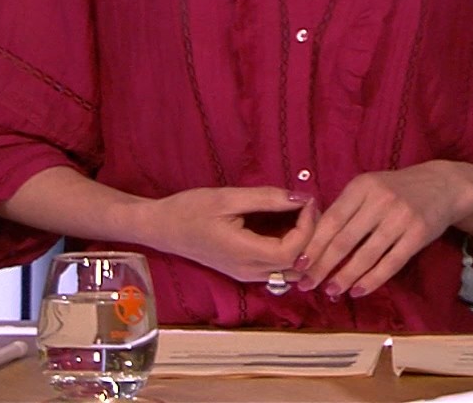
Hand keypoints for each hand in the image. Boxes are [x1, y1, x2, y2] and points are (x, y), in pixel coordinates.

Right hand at [136, 186, 316, 283]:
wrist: (162, 227)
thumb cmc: (190, 209)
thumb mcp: (228, 197)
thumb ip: (266, 199)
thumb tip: (301, 197)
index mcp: (244, 253)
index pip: (292, 251)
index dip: (308, 227)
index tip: (307, 201)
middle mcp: (249, 271)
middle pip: (296, 264)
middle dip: (310, 236)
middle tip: (309, 206)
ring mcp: (246, 275)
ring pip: (289, 271)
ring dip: (302, 246)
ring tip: (302, 216)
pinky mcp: (244, 271)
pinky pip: (277, 268)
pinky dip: (291, 251)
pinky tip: (289, 227)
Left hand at [297, 161, 472, 298]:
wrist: (443, 185)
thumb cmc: (398, 189)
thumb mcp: (370, 187)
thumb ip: (346, 208)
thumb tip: (314, 243)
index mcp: (362, 186)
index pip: (331, 220)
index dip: (313, 245)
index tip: (298, 264)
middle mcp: (380, 200)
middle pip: (344, 240)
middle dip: (322, 266)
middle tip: (307, 284)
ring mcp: (400, 217)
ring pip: (366, 255)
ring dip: (346, 277)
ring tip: (331, 290)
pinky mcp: (418, 234)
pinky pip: (391, 263)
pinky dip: (372, 280)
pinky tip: (358, 290)